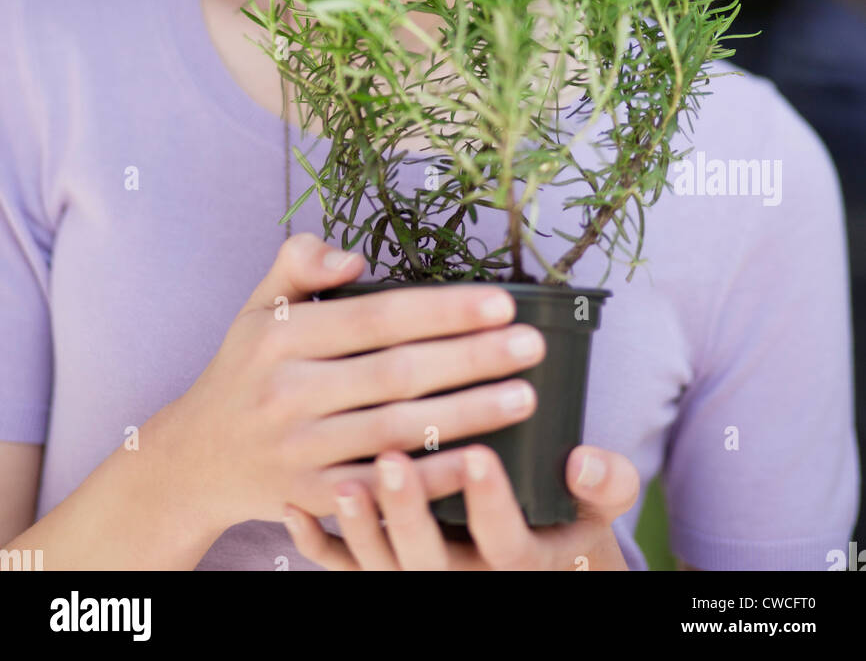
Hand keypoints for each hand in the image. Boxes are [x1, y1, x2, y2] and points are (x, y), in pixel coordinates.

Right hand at [154, 233, 546, 535]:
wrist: (192, 460)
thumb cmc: (243, 370)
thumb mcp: (258, 305)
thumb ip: (300, 262)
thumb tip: (353, 253)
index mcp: (283, 336)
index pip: (377, 316)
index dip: (442, 310)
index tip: (501, 303)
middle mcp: (289, 392)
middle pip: (397, 372)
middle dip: (472, 359)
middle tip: (532, 346)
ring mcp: (299, 451)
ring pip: (397, 430)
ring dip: (467, 415)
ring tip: (525, 397)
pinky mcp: (309, 499)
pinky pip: (381, 490)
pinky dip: (430, 479)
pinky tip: (480, 464)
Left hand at [282, 443, 639, 570]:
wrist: (543, 572)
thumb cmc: (566, 523)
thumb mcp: (599, 509)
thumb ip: (605, 482)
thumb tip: (585, 460)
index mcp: (520, 560)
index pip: (505, 542)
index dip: (489, 503)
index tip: (476, 455)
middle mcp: (468, 580)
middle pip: (431, 562)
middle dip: (409, 512)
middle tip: (391, 460)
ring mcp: (423, 583)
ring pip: (384, 570)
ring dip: (361, 529)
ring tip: (344, 482)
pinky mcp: (389, 577)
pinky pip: (348, 574)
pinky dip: (319, 546)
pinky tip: (293, 509)